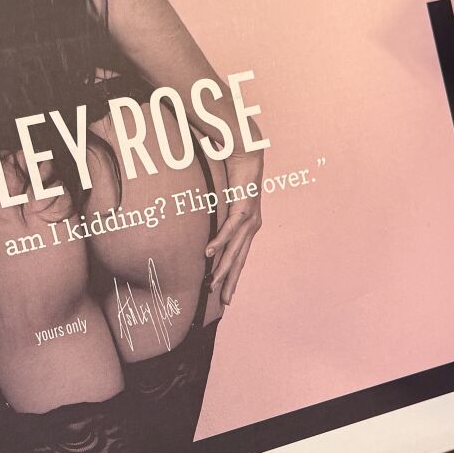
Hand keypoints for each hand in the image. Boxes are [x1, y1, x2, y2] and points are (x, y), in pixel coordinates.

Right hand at [204, 153, 262, 306]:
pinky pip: (230, 228)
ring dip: (224, 267)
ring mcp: (250, 217)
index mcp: (249, 226)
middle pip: (240, 259)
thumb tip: (201, 225)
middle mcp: (252, 226)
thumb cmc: (233, 174)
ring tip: (213, 284)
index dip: (233, 276)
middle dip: (231, 281)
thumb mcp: (224, 200)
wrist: (246, 151)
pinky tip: (209, 253)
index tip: (226, 294)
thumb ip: (216, 214)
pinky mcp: (244, 206)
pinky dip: (219, 241)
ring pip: (235, 249)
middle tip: (225, 301)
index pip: (240, 257)